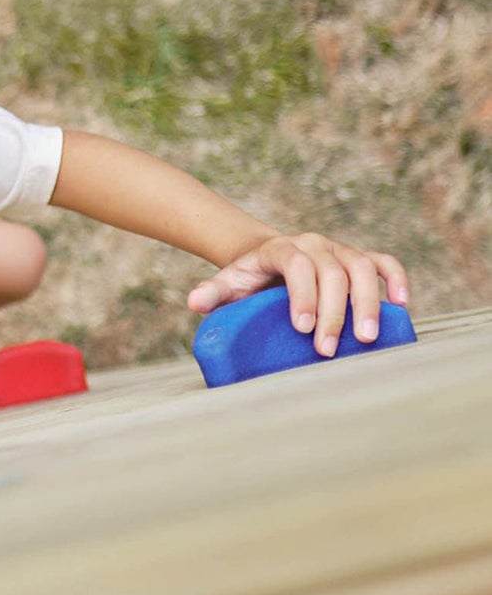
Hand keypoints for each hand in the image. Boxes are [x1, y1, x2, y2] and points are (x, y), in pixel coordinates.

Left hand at [186, 232, 410, 356]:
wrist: (265, 258)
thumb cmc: (248, 278)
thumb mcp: (228, 283)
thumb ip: (213, 292)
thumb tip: (194, 304)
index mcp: (282, 249)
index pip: (298, 265)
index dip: (302, 295)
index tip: (301, 329)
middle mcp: (315, 244)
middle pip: (333, 271)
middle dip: (333, 312)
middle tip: (328, 350)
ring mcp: (340, 249)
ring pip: (363, 268)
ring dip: (368, 302)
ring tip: (366, 338)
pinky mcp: (359, 258)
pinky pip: (385, 262)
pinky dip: (395, 280)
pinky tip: (400, 306)